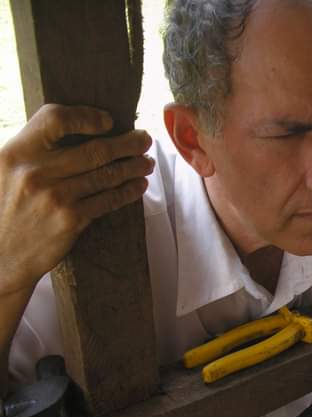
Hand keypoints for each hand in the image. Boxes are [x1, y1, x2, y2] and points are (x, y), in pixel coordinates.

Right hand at [0, 104, 153, 294]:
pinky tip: (139, 186)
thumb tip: (84, 130)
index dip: (86, 116)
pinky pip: (108, 200)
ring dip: (133, 167)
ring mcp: (55, 197)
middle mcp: (36, 172)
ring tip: (147, 163)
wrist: (0, 254)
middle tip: (145, 139)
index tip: (108, 121)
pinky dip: (128, 191)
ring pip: (107, 175)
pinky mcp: (71, 220)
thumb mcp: (8, 169)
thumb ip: (36, 150)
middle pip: (94, 149)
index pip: (55, 119)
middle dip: (127, 143)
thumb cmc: (8, 206)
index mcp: (17, 152)